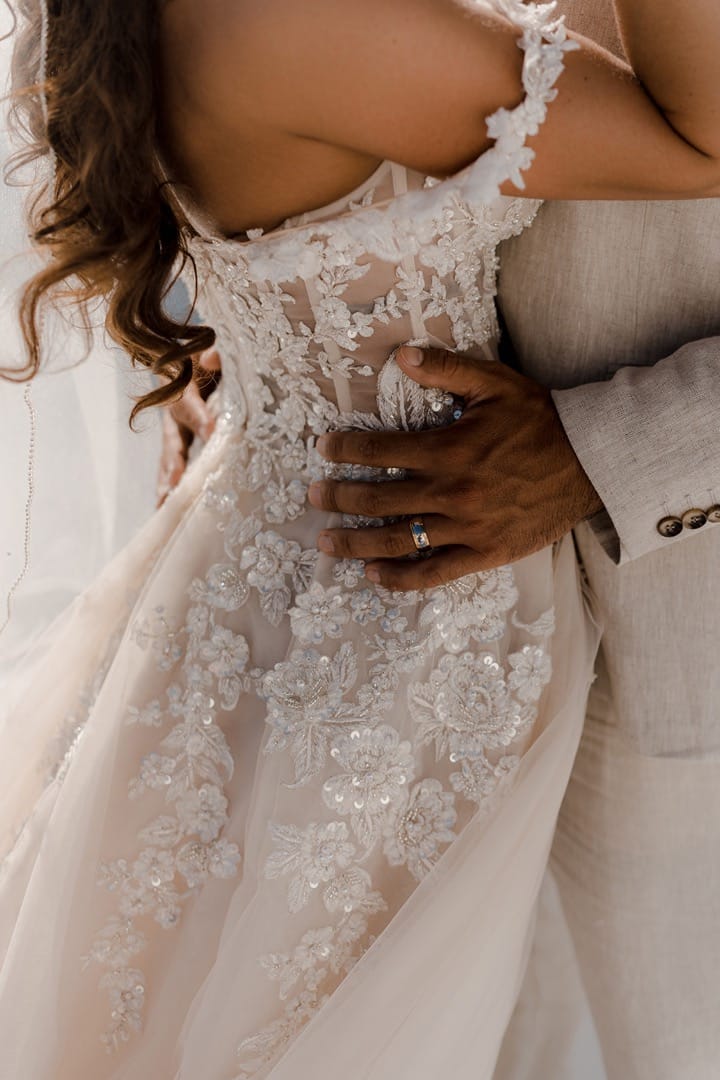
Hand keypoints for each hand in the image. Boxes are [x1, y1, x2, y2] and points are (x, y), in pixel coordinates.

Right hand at [157, 348, 221, 505]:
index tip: (212, 432)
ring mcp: (174, 429)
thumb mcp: (209, 347)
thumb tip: (211, 358)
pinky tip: (168, 507)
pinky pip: (173, 464)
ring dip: (168, 480)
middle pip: (172, 438)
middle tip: (177, 482)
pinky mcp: (179, 441)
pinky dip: (171, 485)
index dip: (199, 417)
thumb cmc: (205, 354)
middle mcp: (173, 411)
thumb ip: (214, 352)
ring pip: (169, 457)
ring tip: (164, 504)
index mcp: (181, 386)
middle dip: (176, 460)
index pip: (189, 403)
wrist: (188, 356)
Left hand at [309, 346, 602, 589]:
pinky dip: (401, 579)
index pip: (379, 452)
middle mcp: (451, 492)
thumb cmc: (541, 420)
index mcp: (449, 449)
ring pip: (398, 540)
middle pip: (378, 500)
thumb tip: (401, 355)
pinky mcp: (484, 553)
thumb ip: (446, 368)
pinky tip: (374, 577)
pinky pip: (435, 573)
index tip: (323, 450)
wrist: (590, 463)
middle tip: (312, 497)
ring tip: (326, 542)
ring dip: (356, 543)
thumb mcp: (496, 384)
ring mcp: (466, 527)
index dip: (345, 451)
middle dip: (338, 498)